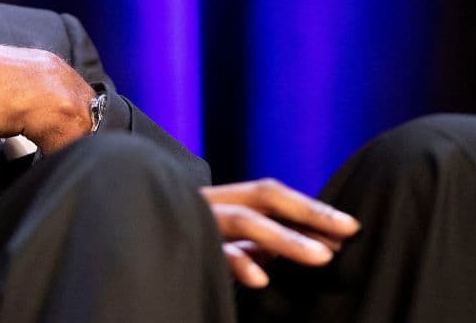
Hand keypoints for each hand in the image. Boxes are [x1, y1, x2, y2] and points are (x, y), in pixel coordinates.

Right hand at [200, 179, 360, 287]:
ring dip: (286, 238)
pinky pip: (214, 254)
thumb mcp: (228, 244)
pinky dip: (239, 263)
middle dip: (309, 212)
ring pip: (244, 221)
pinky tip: (261, 279)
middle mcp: (212, 203)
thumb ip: (261, 243)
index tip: (351, 226)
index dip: (311, 207)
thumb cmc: (193, 249)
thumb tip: (319, 248)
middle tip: (348, 232)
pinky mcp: (186, 245)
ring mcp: (196, 221)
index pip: (272, 196)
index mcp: (224, 200)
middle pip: (264, 197)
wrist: (124, 256)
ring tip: (322, 257)